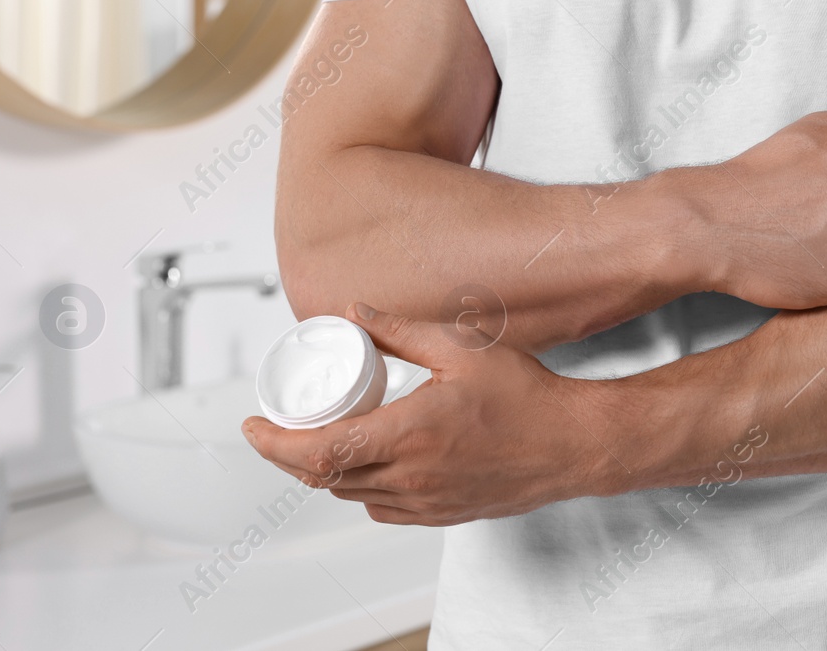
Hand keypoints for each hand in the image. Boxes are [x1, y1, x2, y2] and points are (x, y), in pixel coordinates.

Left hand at [241, 304, 617, 525]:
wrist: (573, 443)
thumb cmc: (528, 397)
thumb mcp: (461, 348)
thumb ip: (401, 330)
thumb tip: (353, 312)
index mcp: (408, 436)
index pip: (315, 452)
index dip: (272, 443)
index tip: (253, 425)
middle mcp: (410, 477)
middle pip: (321, 478)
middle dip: (288, 454)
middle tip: (278, 427)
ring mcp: (425, 502)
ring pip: (349, 494)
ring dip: (323, 471)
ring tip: (321, 439)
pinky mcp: (441, 515)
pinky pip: (382, 508)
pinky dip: (361, 488)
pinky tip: (370, 462)